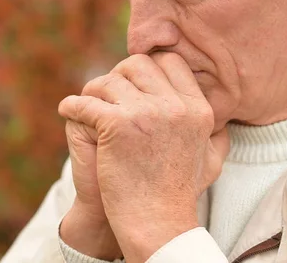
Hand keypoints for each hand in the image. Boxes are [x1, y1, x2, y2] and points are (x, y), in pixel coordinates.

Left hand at [59, 53, 229, 260]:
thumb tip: (219, 118)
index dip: (147, 67)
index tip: (131, 81)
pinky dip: (72, 105)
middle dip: (118, 75)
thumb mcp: (211, 161)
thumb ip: (216, 134)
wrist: (157, 223)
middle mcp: (175, 105)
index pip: (169, 62)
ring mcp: (146, 113)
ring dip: (93, 91)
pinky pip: (85, 102)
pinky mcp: (117, 126)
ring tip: (85, 105)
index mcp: (197, 108)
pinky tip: (67, 110)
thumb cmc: (178, 194)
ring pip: (108, 80)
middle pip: (137, 65)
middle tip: (106, 93)